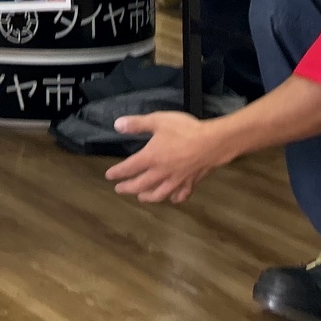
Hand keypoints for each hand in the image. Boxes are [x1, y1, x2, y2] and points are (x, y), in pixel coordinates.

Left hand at [105, 110, 223, 203]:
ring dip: (148, 197)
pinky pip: (181, 194)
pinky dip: (175, 198)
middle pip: (141, 185)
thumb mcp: (158, 121)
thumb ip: (137, 124)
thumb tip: (117, 125)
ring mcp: (176, 180)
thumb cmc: (184, 130)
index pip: (129, 168)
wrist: (212, 143)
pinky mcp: (191, 182)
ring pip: (159, 194)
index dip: (117, 172)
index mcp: (151, 158)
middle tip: (119, 190)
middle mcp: (161, 173)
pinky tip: (173, 199)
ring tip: (141, 198)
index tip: (109, 176)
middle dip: (128, 188)